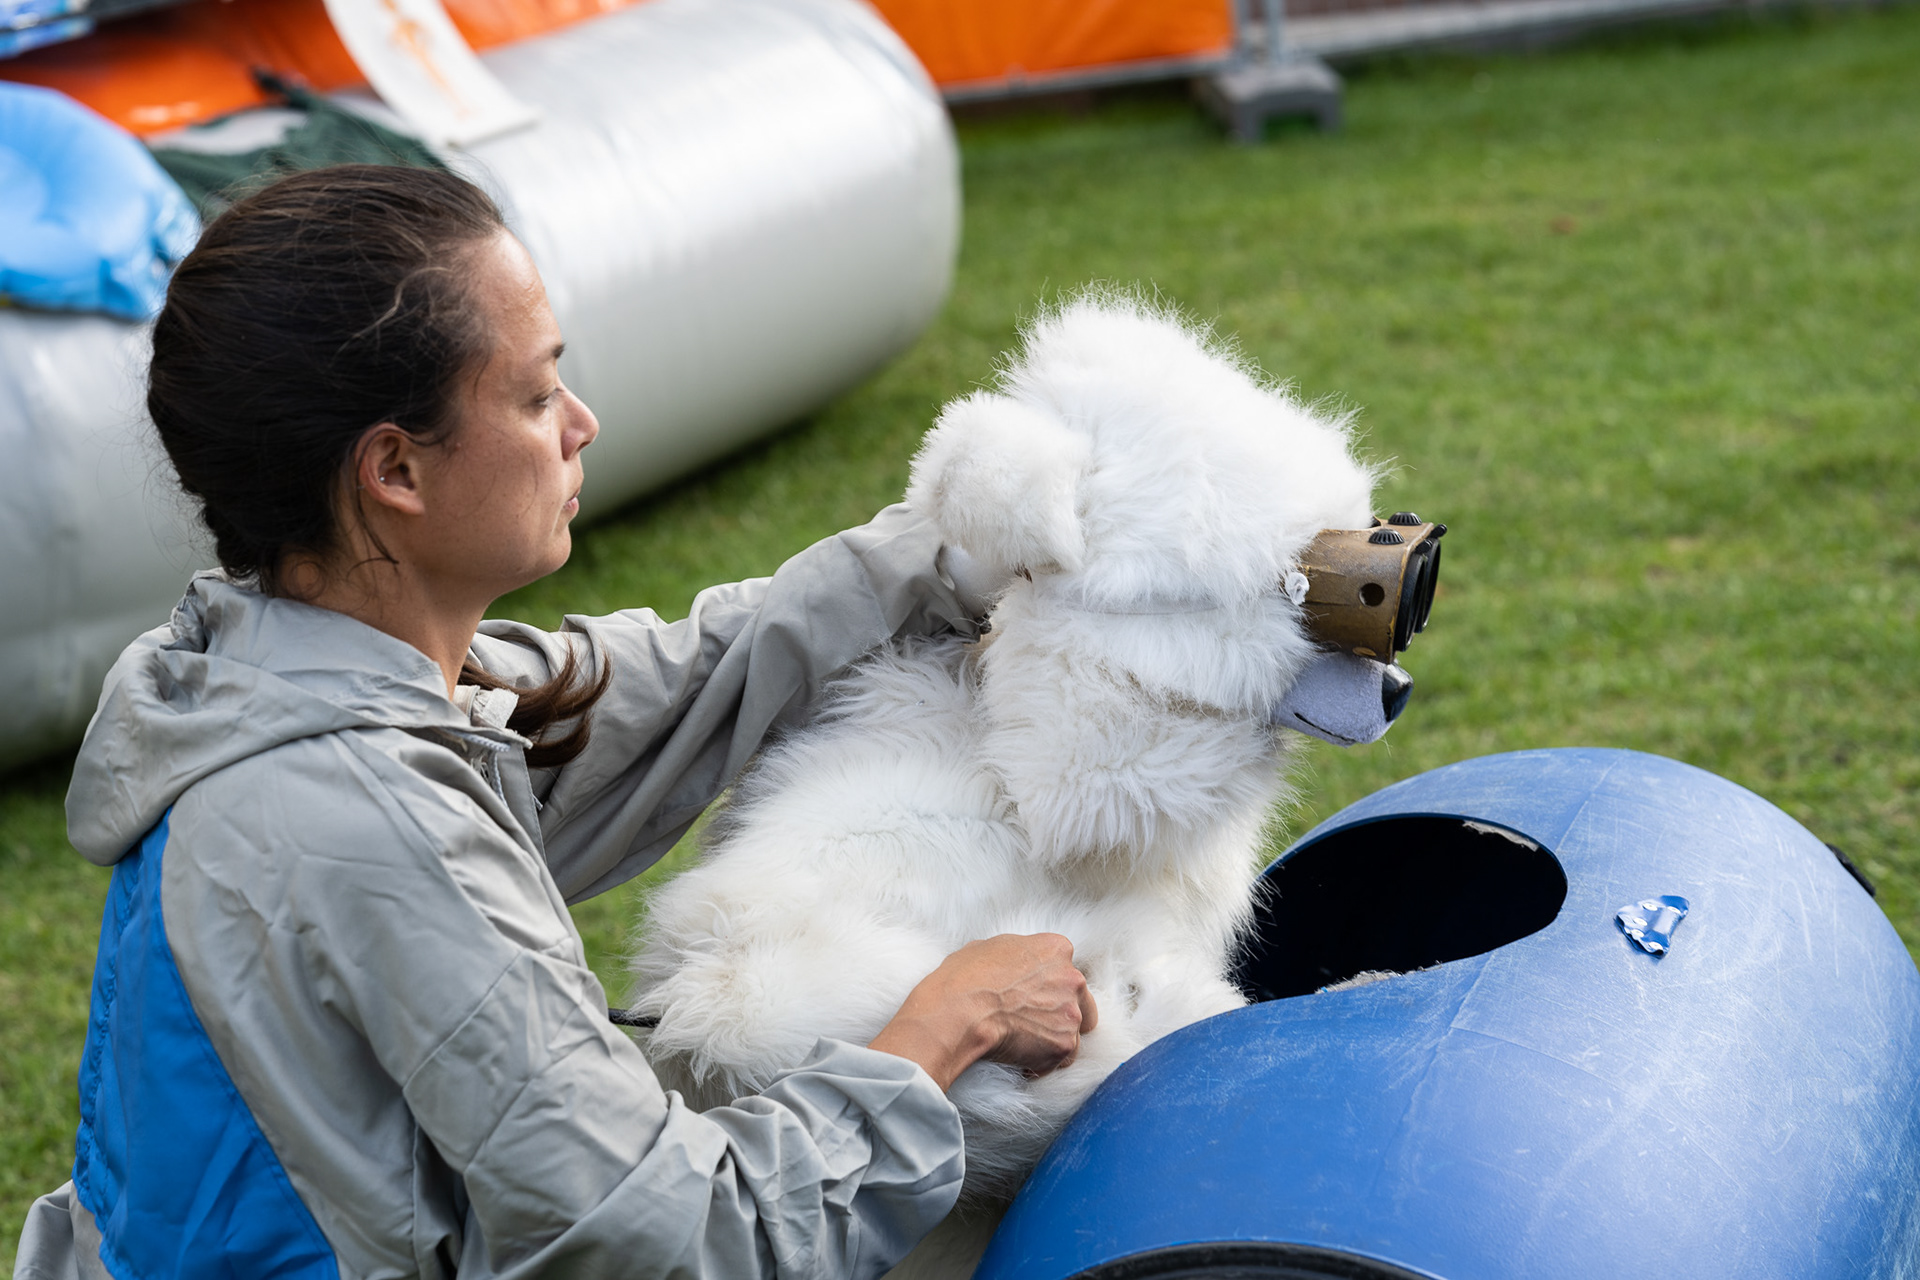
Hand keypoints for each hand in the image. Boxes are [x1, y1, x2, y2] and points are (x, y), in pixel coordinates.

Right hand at [869, 934, 1097, 1090]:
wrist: (959, 1012)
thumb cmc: (965, 978)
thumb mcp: (990, 947)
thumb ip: (1017, 954)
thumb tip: (1012, 963)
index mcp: (1056, 949)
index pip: (1066, 969)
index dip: (1050, 986)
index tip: (1033, 998)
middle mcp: (1073, 979)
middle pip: (1082, 1003)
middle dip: (1062, 1014)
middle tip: (1035, 1023)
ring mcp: (1071, 1014)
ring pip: (1073, 1034)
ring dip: (1052, 1040)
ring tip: (1022, 1045)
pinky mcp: (1063, 1046)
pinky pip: (1059, 1060)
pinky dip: (1042, 1064)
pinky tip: (1019, 1059)